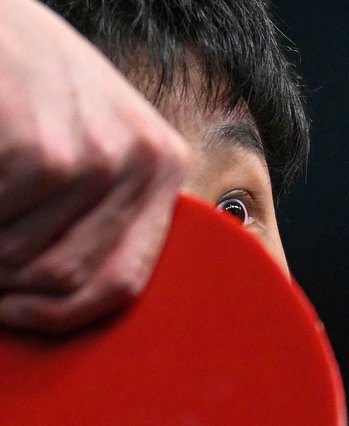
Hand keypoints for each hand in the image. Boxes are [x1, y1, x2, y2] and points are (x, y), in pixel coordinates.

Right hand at [0, 0, 190, 333]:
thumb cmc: (41, 85)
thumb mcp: (96, 136)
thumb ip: (102, 209)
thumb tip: (70, 292)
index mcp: (163, 165)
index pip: (124, 281)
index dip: (63, 314)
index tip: (21, 311)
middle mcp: (142, 162)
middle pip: (67, 280)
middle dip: (9, 286)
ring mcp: (95, 156)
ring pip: (19, 259)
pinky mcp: (41, 151)